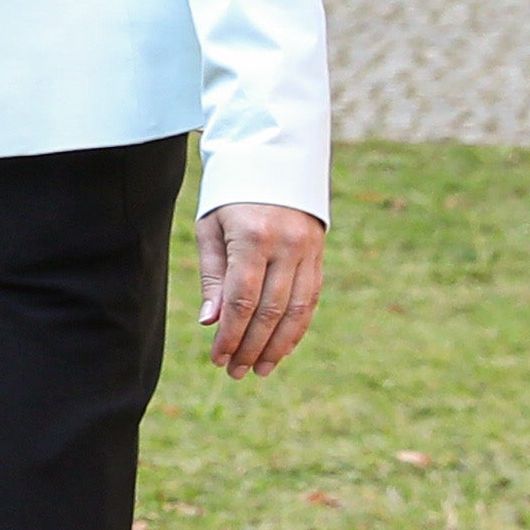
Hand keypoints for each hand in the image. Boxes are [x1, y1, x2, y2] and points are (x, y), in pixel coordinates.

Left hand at [194, 202, 326, 378]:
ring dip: (277, 345)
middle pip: (270, 310)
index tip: (217, 358)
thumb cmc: (230, 196)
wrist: (272, 158)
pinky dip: (297, 328)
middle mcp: (286, 244)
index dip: (230, 335)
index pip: (241, 300)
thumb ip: (213, 276)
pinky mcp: (318, 253)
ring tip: (259, 369)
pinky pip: (311, 299)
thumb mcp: (211, 228)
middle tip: (235, 372)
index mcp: (253, 236)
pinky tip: (281, 348)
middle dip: (251, 346)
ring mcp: (307, 249)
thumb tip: (211, 322)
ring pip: (296, 310)